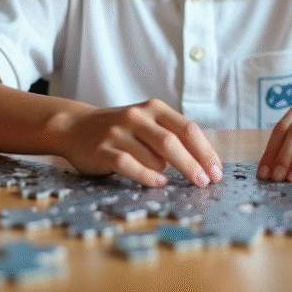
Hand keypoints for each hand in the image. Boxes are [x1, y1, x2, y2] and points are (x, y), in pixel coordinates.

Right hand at [59, 99, 223, 187]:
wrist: (75, 127)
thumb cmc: (121, 130)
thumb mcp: (147, 123)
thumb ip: (171, 135)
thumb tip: (204, 162)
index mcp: (154, 108)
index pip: (187, 129)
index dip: (205, 151)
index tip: (216, 171)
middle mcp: (137, 116)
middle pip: (172, 143)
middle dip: (193, 165)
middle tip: (205, 183)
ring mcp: (118, 132)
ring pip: (153, 156)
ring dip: (166, 171)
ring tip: (167, 177)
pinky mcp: (103, 150)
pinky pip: (130, 165)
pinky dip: (147, 176)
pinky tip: (159, 182)